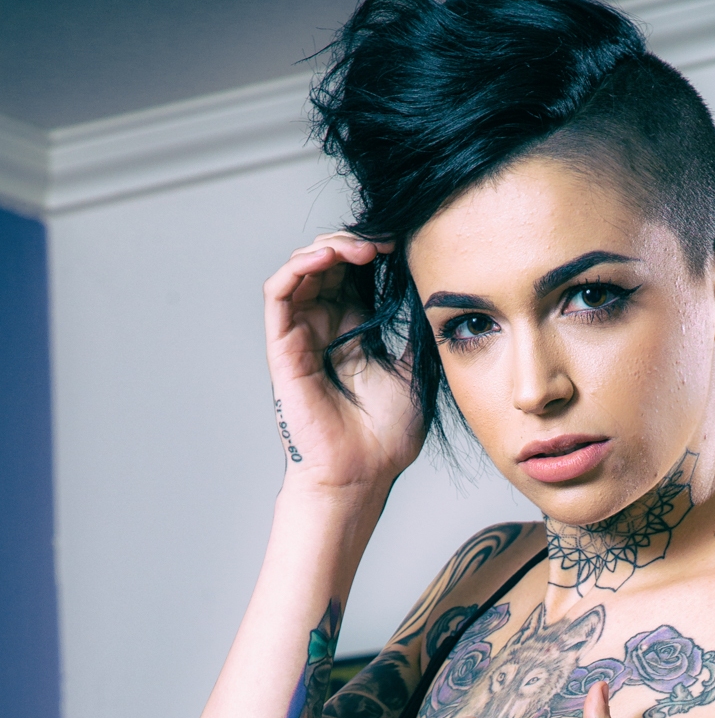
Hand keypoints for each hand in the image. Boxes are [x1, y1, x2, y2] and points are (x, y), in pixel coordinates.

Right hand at [264, 233, 424, 494]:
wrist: (363, 475)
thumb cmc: (385, 438)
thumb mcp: (414, 372)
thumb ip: (414, 333)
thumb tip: (432, 294)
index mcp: (353, 331)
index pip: (355, 274)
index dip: (373, 252)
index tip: (402, 244)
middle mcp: (324, 328)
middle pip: (328, 263)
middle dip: (354, 243)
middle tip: (384, 242)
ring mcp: (301, 336)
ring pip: (302, 269)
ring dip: (328, 247)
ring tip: (361, 248)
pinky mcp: (283, 347)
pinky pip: (278, 294)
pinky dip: (297, 266)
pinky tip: (327, 258)